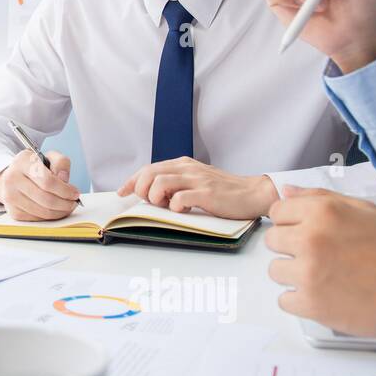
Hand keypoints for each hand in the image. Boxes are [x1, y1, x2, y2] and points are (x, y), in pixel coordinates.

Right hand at [0, 149, 82, 220]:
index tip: (75, 193)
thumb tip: (63, 179)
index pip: (47, 181)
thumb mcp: (49, 157)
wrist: (14, 176)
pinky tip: (55, 210)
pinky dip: (50, 217)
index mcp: (22, 162)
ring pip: (43, 212)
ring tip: (67, 206)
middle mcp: (12, 179)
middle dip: (65, 203)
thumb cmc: (34, 167)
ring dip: (60, 212)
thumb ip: (61, 162)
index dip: (65, 190)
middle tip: (74, 202)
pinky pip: (37, 219)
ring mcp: (10, 197)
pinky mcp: (13, 211)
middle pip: (46, 199)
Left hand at [118, 157, 278, 218]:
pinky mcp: (207, 194)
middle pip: (150, 173)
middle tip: (149, 202)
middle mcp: (187, 169)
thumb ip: (177, 182)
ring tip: (165, 206)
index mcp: (183, 164)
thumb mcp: (197, 179)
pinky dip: (175, 207)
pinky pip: (180, 199)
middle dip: (141, 189)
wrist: (253, 193)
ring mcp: (197, 180)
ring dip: (155, 198)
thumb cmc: (224, 191)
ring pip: (160, 183)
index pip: (149, 168)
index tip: (123, 192)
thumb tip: (152, 192)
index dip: (132, 180)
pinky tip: (182, 211)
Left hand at [264, 186, 375, 337]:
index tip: (306, 232)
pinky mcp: (310, 303)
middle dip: (291, 247)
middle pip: (273, 241)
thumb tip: (286, 192)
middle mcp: (310, 239)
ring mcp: (308, 273)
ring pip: (275, 271)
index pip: (278, 212)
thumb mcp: (364, 210)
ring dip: (295, 275)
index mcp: (322, 212)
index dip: (292, 223)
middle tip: (320, 256)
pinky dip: (301, 301)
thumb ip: (320, 197)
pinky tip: (324, 295)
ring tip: (325, 277)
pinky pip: (284, 300)